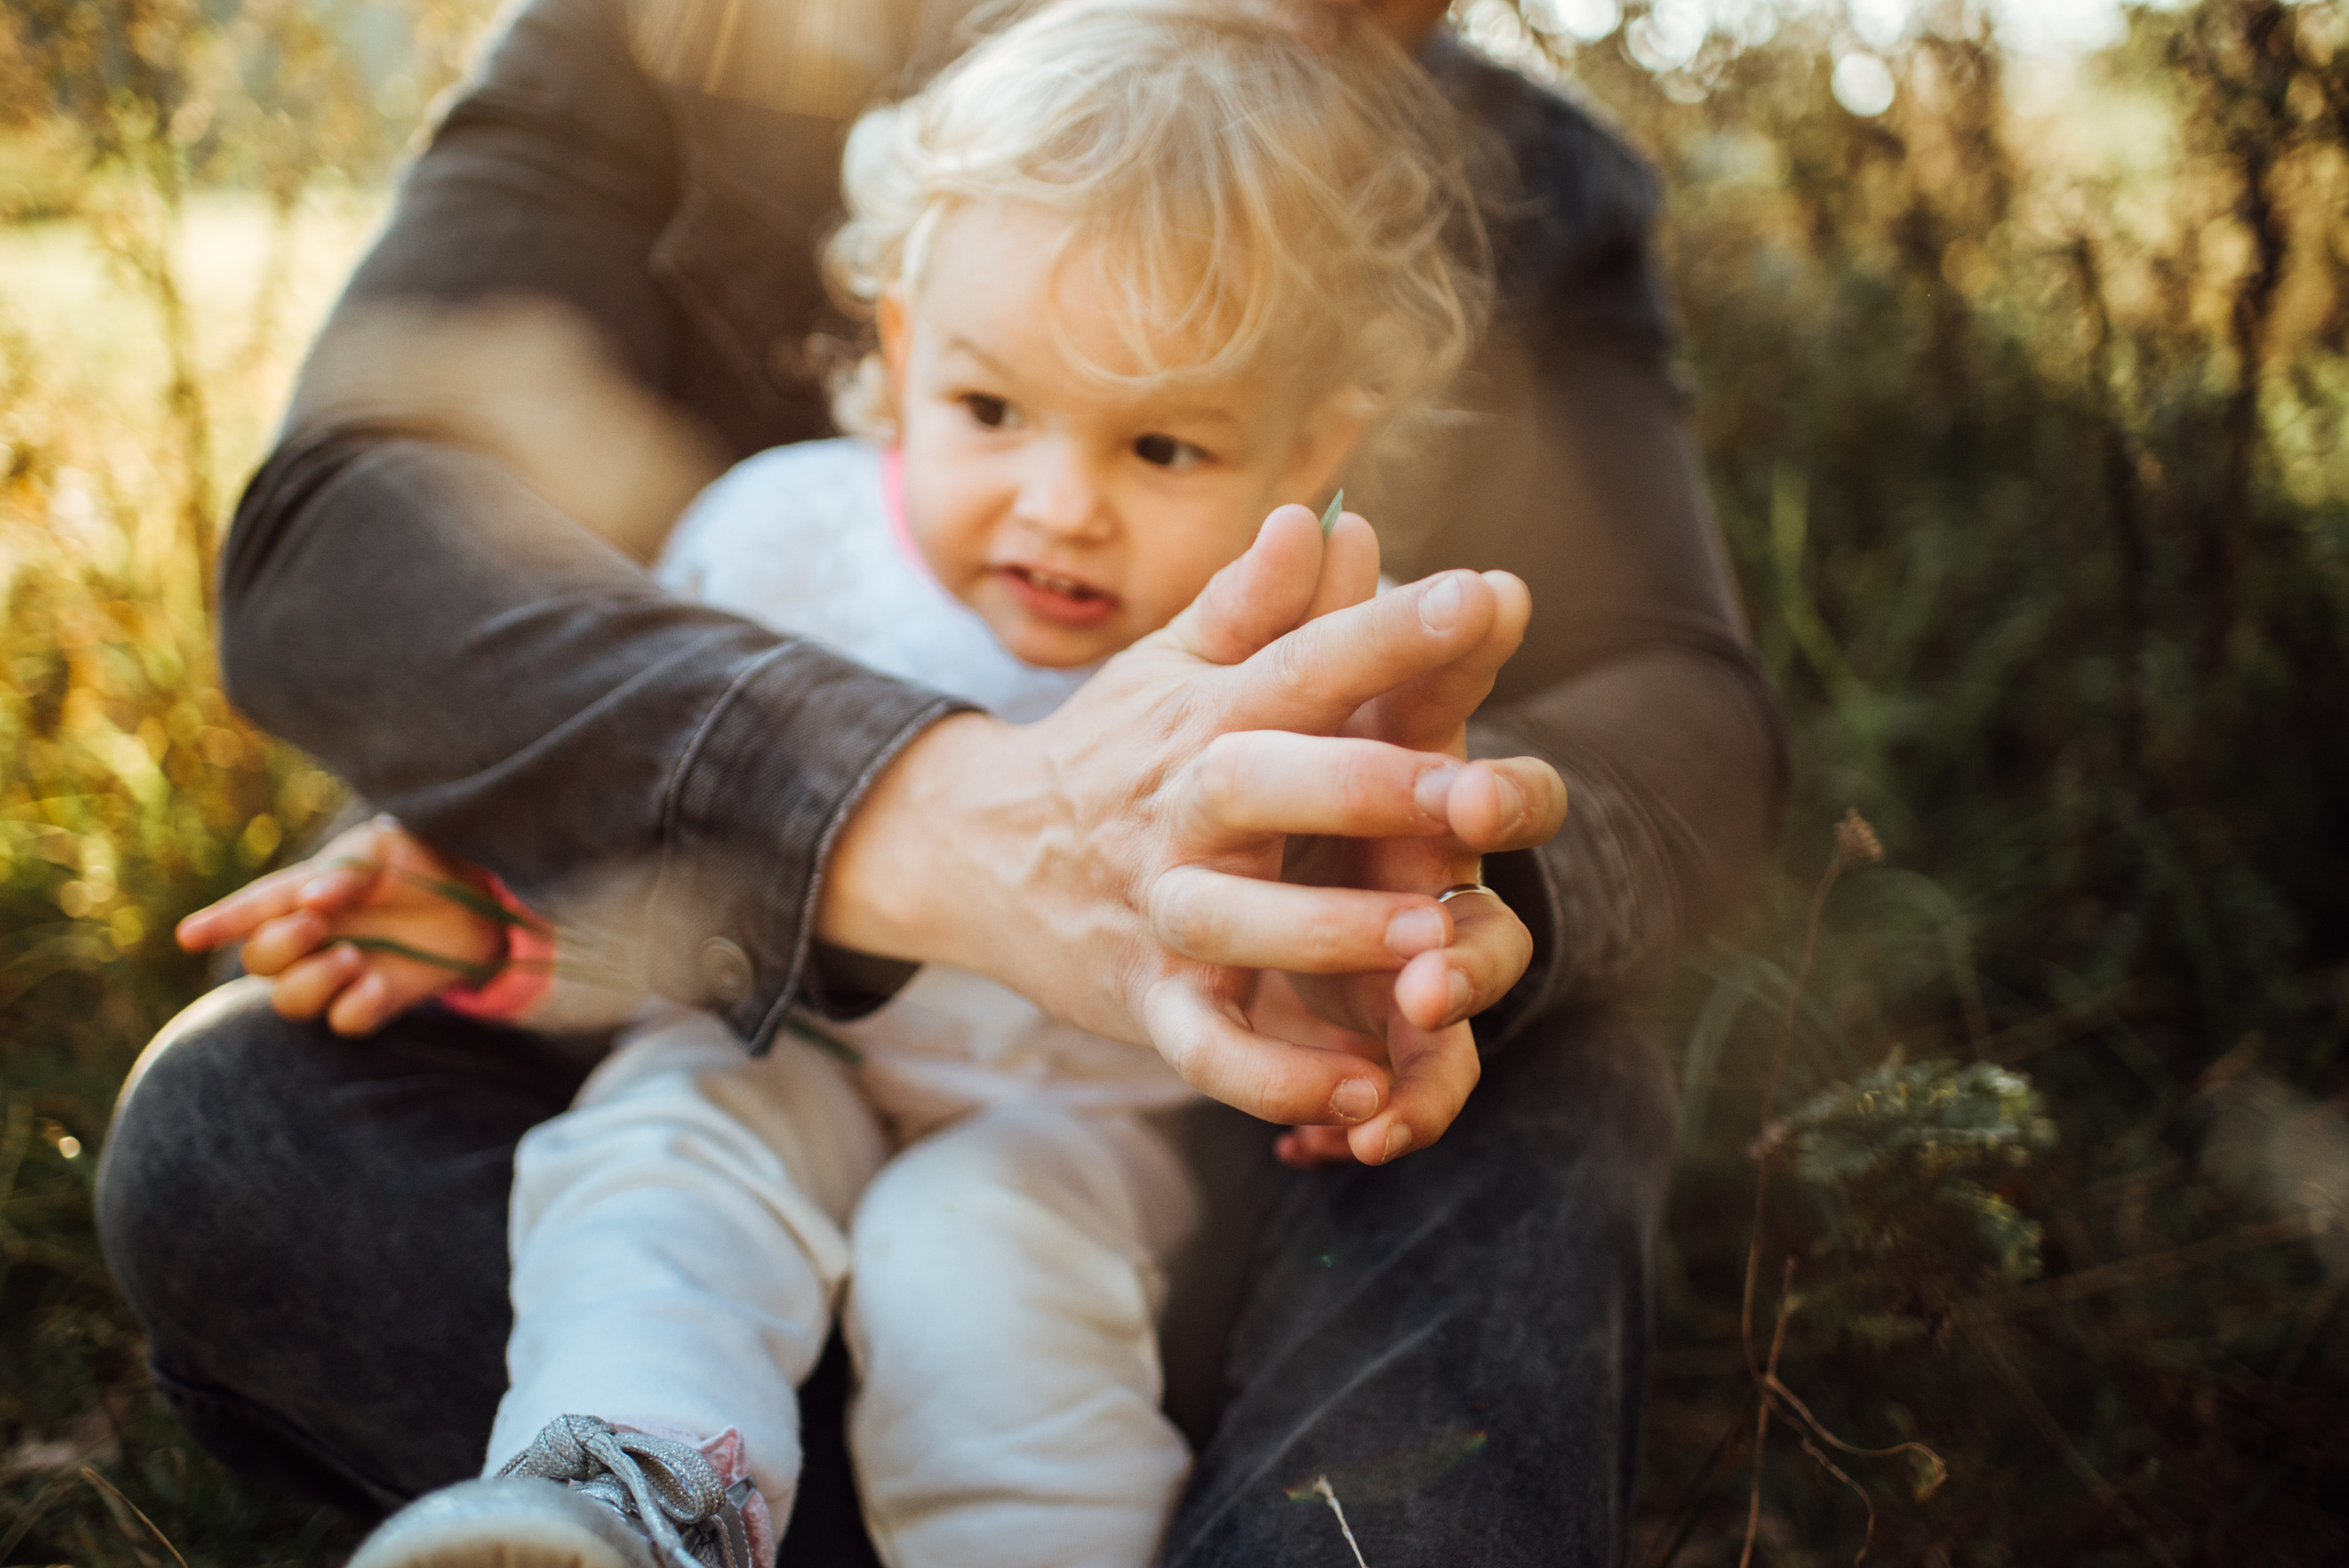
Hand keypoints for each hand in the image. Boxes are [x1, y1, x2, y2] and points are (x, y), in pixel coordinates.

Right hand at [176, 818, 508, 1035]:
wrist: (481, 896)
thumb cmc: (421, 860)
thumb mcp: (387, 849)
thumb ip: (347, 870)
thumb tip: (312, 898)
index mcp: (307, 892)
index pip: (254, 908)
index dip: (220, 921)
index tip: (188, 937)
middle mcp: (314, 937)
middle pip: (260, 960)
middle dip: (276, 947)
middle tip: (315, 925)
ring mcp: (340, 973)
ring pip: (289, 1000)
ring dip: (310, 982)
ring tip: (350, 957)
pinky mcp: (375, 1000)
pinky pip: (344, 1023)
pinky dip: (353, 1009)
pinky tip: (374, 987)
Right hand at [821, 505, 1557, 1157]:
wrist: (982, 855)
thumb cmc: (1114, 751)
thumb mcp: (1175, 668)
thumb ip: (1258, 606)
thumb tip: (1325, 517)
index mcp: (1206, 715)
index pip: (1300, 662)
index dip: (1386, 629)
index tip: (1486, 594)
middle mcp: (1180, 807)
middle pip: (1258, 785)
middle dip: (1361, 787)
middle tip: (1472, 794)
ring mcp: (1160, 908)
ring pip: (1231, 924)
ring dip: (1328, 935)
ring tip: (1431, 943)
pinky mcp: (1150, 1002)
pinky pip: (1207, 1048)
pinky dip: (1273, 1078)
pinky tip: (1358, 1090)